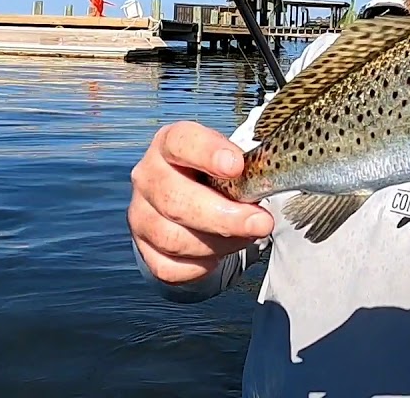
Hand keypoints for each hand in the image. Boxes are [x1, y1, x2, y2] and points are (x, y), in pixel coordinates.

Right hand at [127, 121, 274, 283]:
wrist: (199, 203)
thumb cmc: (220, 176)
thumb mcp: (234, 161)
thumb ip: (247, 168)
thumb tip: (269, 182)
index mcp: (170, 143)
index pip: (181, 142)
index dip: (208, 153)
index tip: (237, 166)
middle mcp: (148, 176)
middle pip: (174, 199)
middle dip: (224, 215)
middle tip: (261, 222)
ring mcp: (140, 214)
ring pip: (172, 238)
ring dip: (218, 242)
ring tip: (246, 235)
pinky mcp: (144, 248)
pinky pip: (169, 268)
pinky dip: (200, 266)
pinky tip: (219, 253)